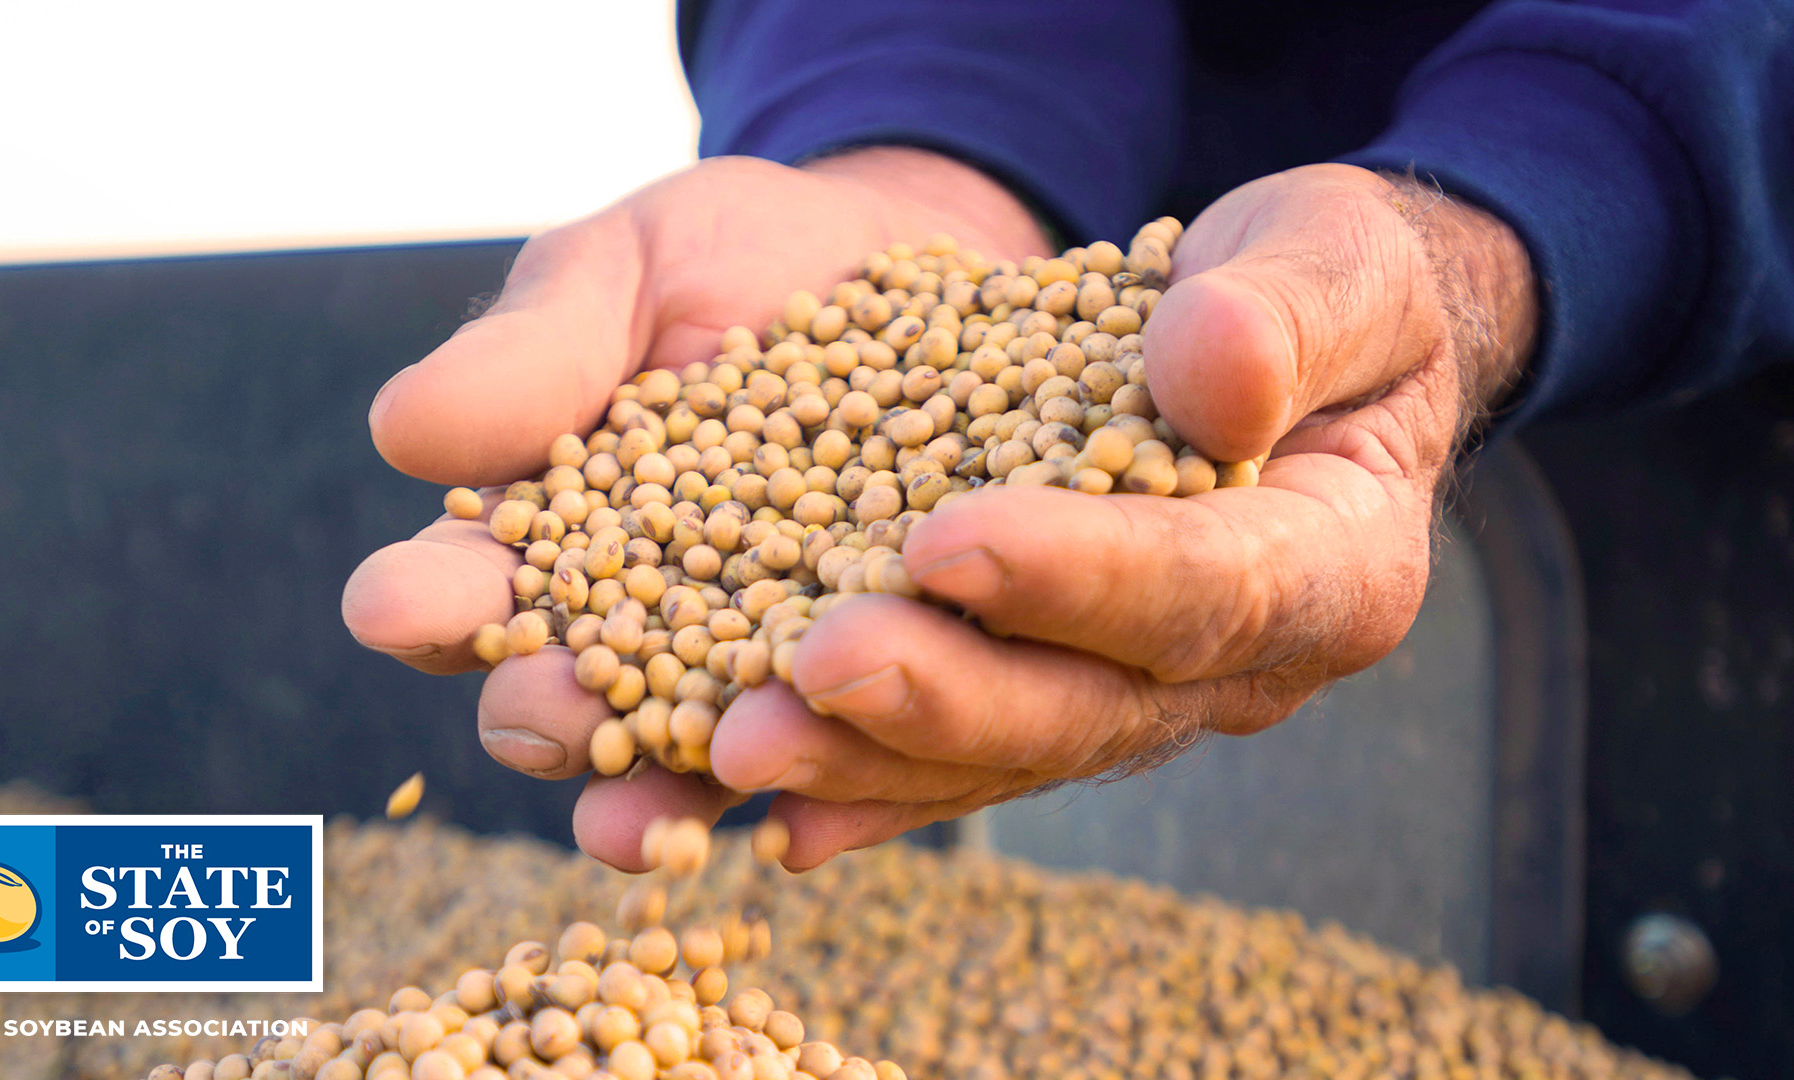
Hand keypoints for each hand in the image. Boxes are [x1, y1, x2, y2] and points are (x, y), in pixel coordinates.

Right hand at [340, 148, 1052, 867]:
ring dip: (680, 790)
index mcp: (548, 544)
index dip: (429, 605)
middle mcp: (645, 632)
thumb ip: (535, 352)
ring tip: (679, 796)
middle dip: (550, 716)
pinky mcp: (886, 674)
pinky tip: (820, 815)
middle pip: (579, 703)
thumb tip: (400, 431)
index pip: (470, 592)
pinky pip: (857, 748)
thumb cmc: (729, 261)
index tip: (393, 602)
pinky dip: (835, 782)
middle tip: (537, 711)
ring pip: (709, 755)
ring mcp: (767, 668)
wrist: (895, 253)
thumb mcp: (626, 273)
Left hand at [700, 163, 1537, 865]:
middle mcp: (1237, 668)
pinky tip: (752, 800)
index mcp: (1334, 566)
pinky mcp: (1051, 694)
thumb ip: (1289, 312)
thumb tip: (1217, 379)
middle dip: (947, 697)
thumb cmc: (1309, 288)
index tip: (949, 543)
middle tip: (816, 668)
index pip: (1211, 587)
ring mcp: (1136, 698)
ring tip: (738, 743)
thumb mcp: (1329, 260)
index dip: (1081, 576)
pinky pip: (954, 760)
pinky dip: (860, 782)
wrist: (1274, 346)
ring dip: (868, 758)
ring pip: (1001, 756)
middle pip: (1088, 709)